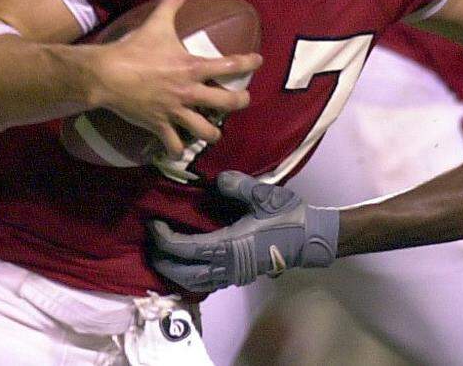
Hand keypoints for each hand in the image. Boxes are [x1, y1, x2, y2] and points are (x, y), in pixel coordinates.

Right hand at [84, 0, 261, 157]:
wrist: (106, 75)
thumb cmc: (134, 49)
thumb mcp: (155, 24)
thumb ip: (170, 6)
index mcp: (193, 67)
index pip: (231, 65)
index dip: (249, 63)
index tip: (258, 61)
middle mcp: (190, 92)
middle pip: (228, 103)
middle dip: (240, 102)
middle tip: (242, 100)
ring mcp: (175, 111)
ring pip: (205, 130)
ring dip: (213, 133)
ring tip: (214, 132)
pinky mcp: (159, 125)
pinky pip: (173, 145)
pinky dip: (177, 150)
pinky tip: (179, 152)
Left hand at [148, 171, 339, 291]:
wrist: (310, 239)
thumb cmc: (287, 217)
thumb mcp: (263, 196)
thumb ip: (238, 186)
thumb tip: (217, 179)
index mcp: (228, 246)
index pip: (184, 249)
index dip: (164, 239)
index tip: (154, 224)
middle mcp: (226, 265)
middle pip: (182, 273)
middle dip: (162, 260)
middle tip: (153, 239)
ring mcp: (232, 274)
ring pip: (192, 283)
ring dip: (173, 272)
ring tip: (164, 254)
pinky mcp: (239, 276)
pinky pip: (205, 283)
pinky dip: (189, 276)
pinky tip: (187, 263)